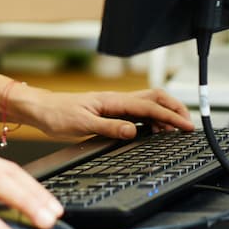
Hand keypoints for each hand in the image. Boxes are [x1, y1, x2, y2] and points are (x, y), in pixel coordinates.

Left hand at [16, 86, 193, 140]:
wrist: (41, 109)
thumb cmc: (57, 114)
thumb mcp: (82, 124)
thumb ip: (109, 127)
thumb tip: (134, 131)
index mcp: (113, 100)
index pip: (150, 106)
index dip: (170, 116)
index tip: (185, 126)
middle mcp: (116, 100)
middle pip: (154, 98)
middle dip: (174, 108)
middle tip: (187, 124)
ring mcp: (114, 104)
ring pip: (148, 104)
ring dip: (165, 114)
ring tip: (176, 129)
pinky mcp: (110, 111)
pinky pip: (137, 112)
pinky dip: (152, 119)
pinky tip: (155, 129)